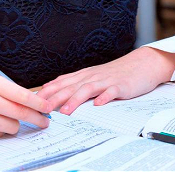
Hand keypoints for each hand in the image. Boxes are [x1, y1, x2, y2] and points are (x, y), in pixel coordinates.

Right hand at [0, 75, 50, 141]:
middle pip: (20, 113)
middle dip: (37, 118)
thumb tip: (37, 104)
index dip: (39, 103)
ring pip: (12, 127)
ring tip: (1, 116)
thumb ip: (11, 93)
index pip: (22, 95)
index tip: (49, 108)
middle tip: (45, 122)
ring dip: (13, 124)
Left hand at [37, 47, 174, 114]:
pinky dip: (104, 97)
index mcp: (84, 75)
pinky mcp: (121, 86)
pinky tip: (98, 104)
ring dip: (75, 100)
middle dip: (55, 98)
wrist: (141, 64)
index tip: (33, 101)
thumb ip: (75, 82)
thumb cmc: (116, 73)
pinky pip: (111, 92)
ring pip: (87, 89)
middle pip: (71, 86)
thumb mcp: (93, 76)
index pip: (62, 82)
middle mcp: (92, 77)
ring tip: (66, 111)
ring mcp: (106, 81)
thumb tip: (52, 88)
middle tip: (42, 109)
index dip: (47, 92)